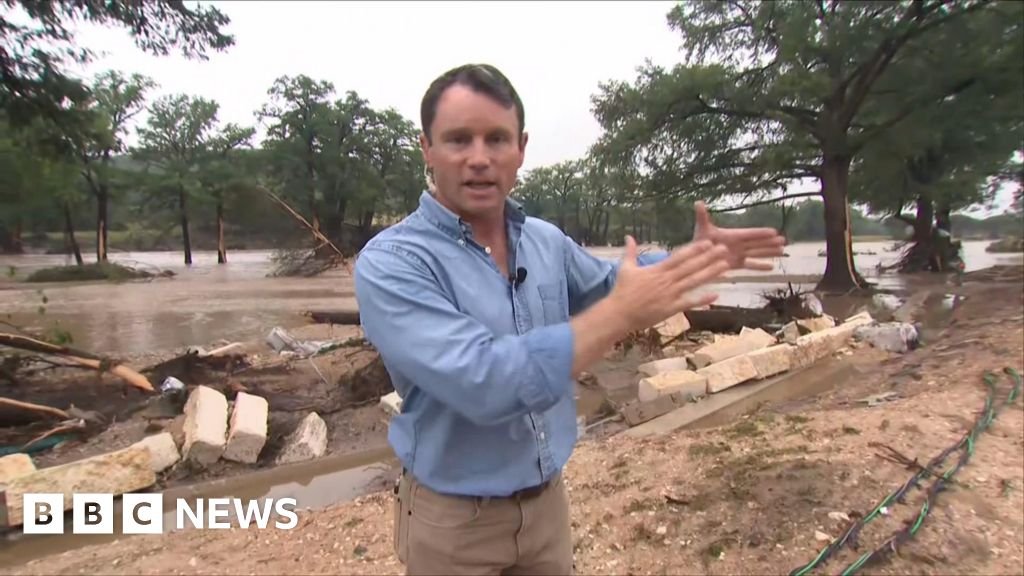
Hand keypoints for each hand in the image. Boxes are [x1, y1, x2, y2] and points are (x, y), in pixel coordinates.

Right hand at [609, 235, 730, 332]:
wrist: (619, 313)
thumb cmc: (621, 291)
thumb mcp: (625, 268)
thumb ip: (630, 252)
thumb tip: (628, 236)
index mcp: (657, 270)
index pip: (679, 257)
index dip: (695, 249)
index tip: (708, 242)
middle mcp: (666, 281)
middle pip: (691, 267)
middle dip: (708, 258)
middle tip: (724, 250)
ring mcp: (670, 295)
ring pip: (694, 282)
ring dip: (710, 274)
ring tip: (725, 267)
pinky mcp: (671, 308)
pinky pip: (689, 303)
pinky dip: (702, 299)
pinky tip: (716, 294)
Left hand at [693, 201, 785, 270]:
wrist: (696, 255)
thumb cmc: (699, 240)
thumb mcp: (702, 228)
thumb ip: (702, 216)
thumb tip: (698, 202)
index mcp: (733, 235)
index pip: (750, 234)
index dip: (761, 234)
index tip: (774, 232)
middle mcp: (738, 244)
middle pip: (757, 244)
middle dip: (770, 243)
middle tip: (784, 241)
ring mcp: (738, 255)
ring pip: (757, 254)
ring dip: (769, 253)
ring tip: (782, 251)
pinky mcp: (736, 265)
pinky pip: (750, 266)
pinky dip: (760, 267)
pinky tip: (771, 268)